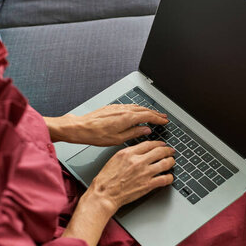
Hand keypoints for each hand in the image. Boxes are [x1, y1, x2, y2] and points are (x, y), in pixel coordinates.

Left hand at [44, 105, 168, 145]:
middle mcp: (124, 109)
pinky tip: (137, 112)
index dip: (158, 119)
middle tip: (163, 117)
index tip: (165, 121)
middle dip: (155, 113)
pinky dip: (137, 109)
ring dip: (147, 110)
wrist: (81, 127)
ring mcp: (118, 107)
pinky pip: (129, 106)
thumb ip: (134, 133)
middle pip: (144, 110)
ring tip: (153, 114)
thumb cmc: (96, 135)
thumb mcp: (118, 139)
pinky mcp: (112, 107)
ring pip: (137, 107)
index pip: (148, 116)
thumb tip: (145, 130)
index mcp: (128, 118)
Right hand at [88, 140, 174, 214]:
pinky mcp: (148, 185)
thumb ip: (128, 153)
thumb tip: (139, 151)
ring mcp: (144, 173)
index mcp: (129, 153)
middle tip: (171, 151)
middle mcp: (138, 161)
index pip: (149, 144)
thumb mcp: (115, 159)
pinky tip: (169, 177)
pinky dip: (169, 177)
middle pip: (159, 151)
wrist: (105, 194)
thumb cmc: (107, 179)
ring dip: (171, 162)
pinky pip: (165, 179)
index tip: (161, 144)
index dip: (158, 143)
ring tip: (172, 162)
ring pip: (165, 163)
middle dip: (168, 150)